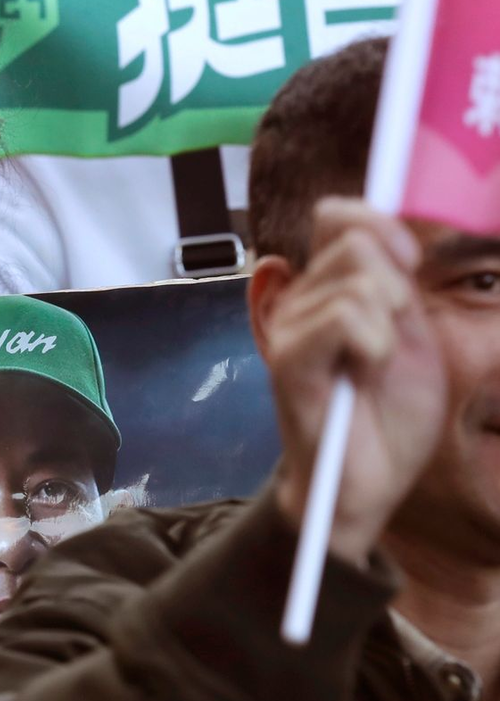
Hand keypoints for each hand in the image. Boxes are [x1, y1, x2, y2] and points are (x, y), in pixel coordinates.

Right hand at [260, 199, 446, 562]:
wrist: (366, 483)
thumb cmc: (386, 417)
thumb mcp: (411, 335)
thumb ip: (396, 283)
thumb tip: (391, 232)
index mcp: (327, 290)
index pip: (336, 216)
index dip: (380, 224)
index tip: (410, 265)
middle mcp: (299, 301)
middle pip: (354, 243)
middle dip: (396, 286)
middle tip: (389, 340)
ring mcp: (290, 328)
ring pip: (358, 283)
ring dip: (388, 327)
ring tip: (374, 366)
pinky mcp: (289, 360)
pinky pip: (344, 317)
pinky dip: (375, 345)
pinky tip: (364, 374)